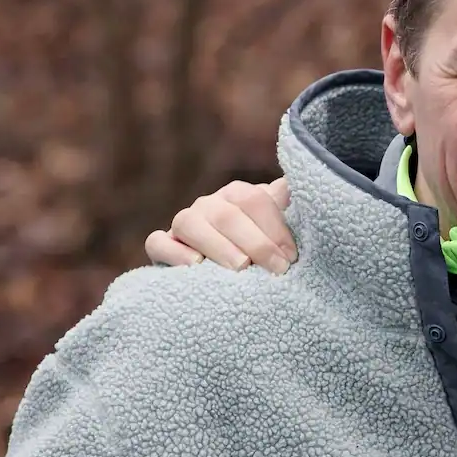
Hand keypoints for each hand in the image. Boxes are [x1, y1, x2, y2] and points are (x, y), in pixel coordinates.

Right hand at [145, 178, 295, 272]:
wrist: (231, 269)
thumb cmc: (263, 246)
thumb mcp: (281, 225)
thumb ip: (290, 206)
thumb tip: (299, 188)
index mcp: (238, 195)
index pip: (254, 200)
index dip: (274, 228)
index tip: (290, 257)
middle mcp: (209, 204)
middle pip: (226, 214)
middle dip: (255, 243)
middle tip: (276, 269)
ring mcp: (183, 222)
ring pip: (188, 223)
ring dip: (217, 245)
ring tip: (240, 267)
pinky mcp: (162, 244)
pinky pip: (157, 242)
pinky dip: (173, 252)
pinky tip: (195, 266)